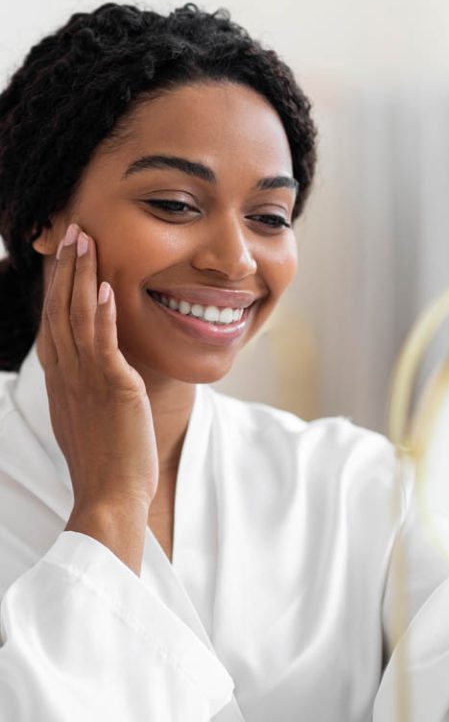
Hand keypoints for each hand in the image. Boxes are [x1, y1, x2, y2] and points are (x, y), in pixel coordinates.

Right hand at [40, 222, 158, 510]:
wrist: (109, 497)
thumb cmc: (103, 460)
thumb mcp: (87, 416)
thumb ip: (86, 386)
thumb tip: (95, 368)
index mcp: (61, 379)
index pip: (54, 321)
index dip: (57, 286)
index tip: (64, 256)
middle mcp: (66, 375)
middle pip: (59, 311)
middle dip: (65, 269)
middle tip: (72, 232)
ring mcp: (86, 381)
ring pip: (76, 318)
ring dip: (80, 277)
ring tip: (86, 242)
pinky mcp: (112, 390)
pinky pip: (102, 344)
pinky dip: (101, 314)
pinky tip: (104, 287)